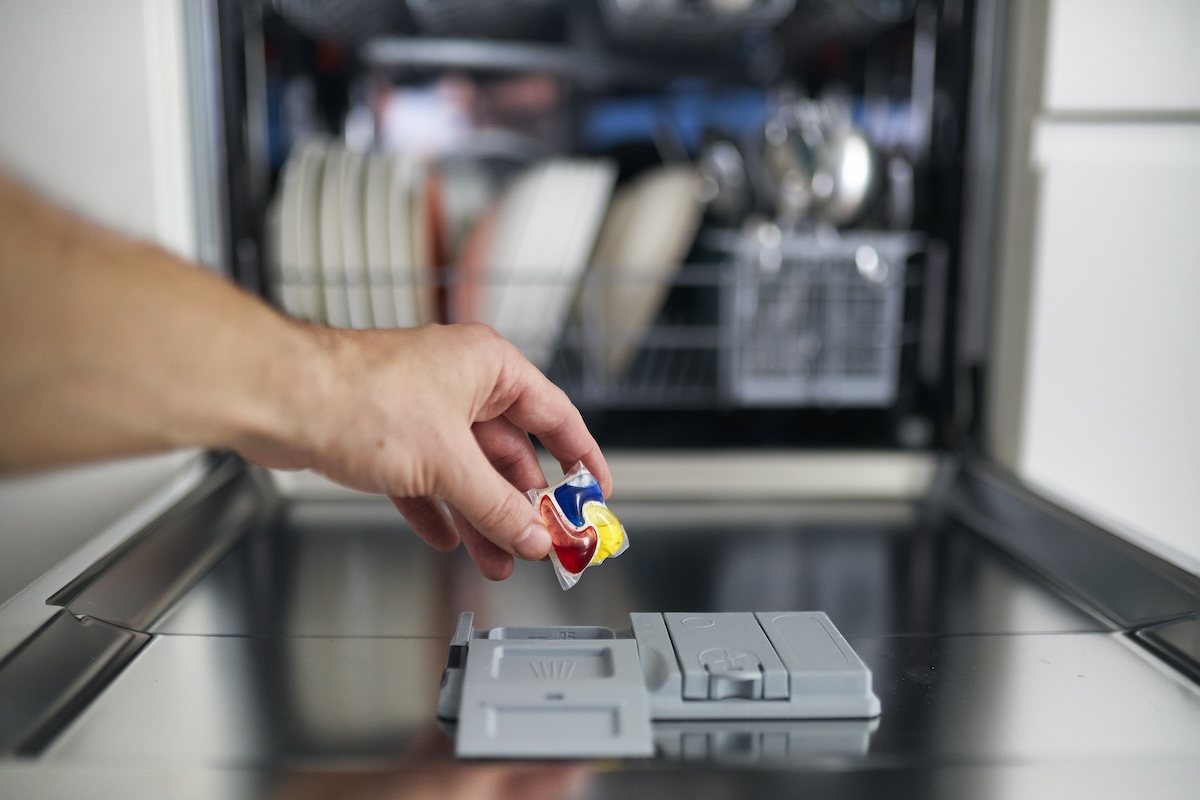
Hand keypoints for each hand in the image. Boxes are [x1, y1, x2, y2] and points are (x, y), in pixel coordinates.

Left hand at [238, 322, 611, 579]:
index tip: (595, 492)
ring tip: (500, 559)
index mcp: (488, 368)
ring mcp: (423, 410)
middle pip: (510, 452)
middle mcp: (459, 383)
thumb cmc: (357, 396)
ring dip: (485, 517)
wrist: (280, 398)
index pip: (555, 415)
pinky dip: (440, 511)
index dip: (581, 457)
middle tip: (544, 542)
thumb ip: (497, 505)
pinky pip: (429, 481)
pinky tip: (448, 539)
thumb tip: (532, 535)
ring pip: (468, 472)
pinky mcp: (388, 437)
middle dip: (524, 503)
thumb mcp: (447, 462)